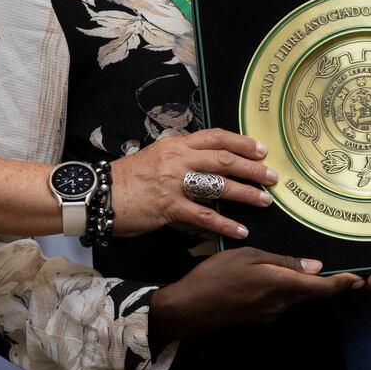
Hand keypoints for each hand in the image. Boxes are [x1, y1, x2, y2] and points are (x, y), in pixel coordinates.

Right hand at [108, 128, 275, 241]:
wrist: (97, 195)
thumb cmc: (126, 179)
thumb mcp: (154, 157)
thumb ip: (180, 159)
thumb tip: (205, 164)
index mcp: (175, 144)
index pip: (215, 137)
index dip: (242, 142)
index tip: (261, 149)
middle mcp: (178, 160)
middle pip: (224, 159)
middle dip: (253, 168)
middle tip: (273, 177)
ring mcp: (174, 183)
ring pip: (219, 185)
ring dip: (246, 194)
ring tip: (265, 201)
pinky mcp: (168, 207)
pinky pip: (204, 216)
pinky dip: (225, 225)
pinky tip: (240, 231)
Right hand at [150, 247, 358, 337]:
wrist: (187, 309)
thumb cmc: (215, 276)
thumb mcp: (248, 256)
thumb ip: (283, 262)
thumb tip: (315, 266)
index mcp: (280, 285)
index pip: (321, 288)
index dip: (343, 284)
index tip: (360, 280)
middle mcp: (279, 304)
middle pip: (310, 294)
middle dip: (325, 283)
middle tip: (340, 269)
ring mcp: (268, 314)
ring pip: (294, 298)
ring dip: (303, 286)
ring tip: (303, 268)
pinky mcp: (257, 319)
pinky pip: (279, 303)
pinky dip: (284, 291)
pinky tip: (273, 278)